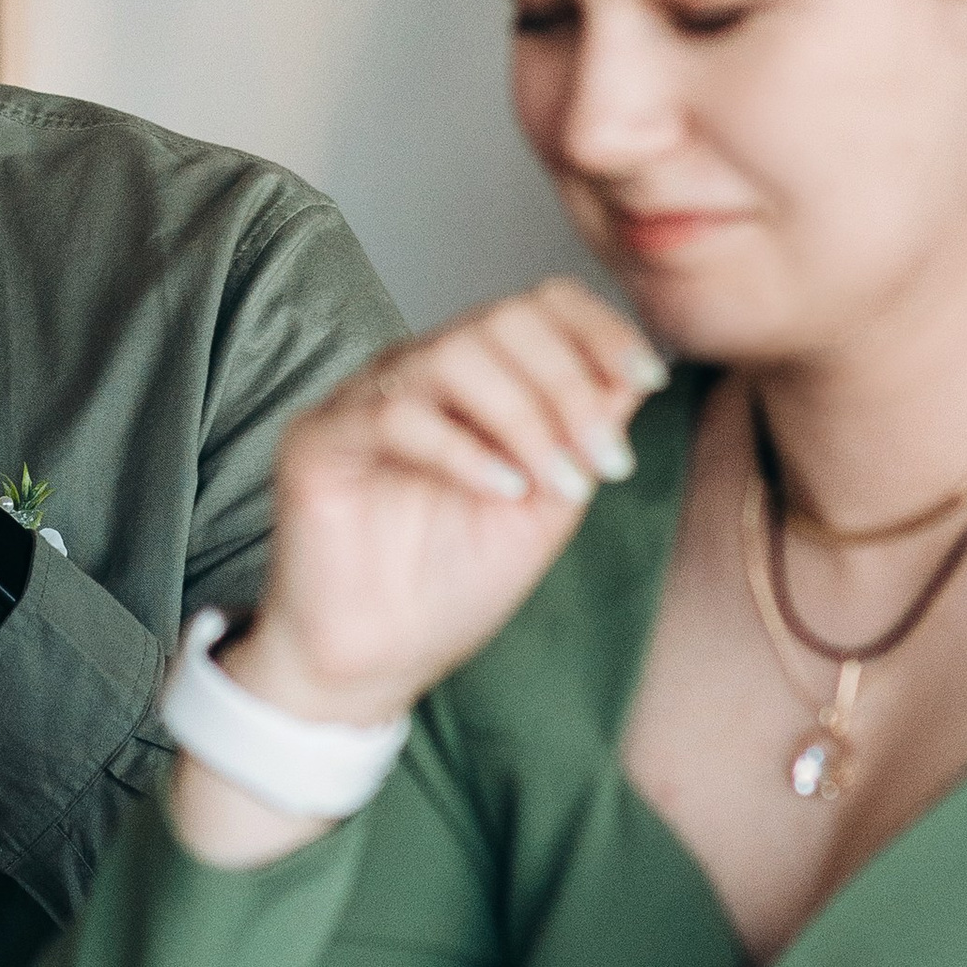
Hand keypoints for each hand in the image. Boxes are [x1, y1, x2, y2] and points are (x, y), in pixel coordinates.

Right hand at [241, 279, 667, 725]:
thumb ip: (585, 435)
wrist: (379, 661)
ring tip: (558, 484)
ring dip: (526, 418)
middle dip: (570, 386)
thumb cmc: (455, 584)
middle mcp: (418, 375)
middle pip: (502, 320)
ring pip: (453, 355)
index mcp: (474, 380)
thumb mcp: (549, 504)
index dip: (598, 329)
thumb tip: (639, 371)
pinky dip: (463, 449)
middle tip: (605, 462)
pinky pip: (395, 414)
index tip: (647, 379)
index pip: (537, 306)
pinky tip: (501, 491)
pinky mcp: (319, 439)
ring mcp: (363, 400)